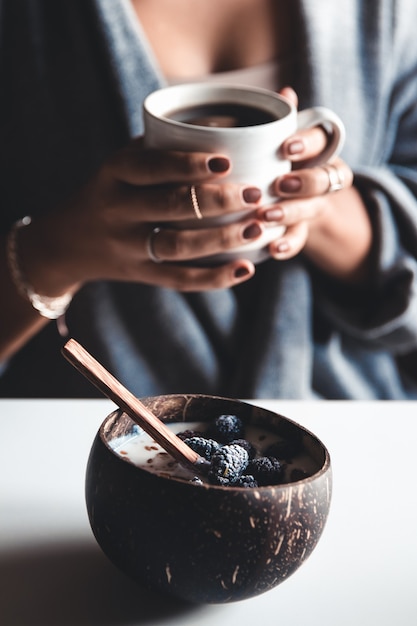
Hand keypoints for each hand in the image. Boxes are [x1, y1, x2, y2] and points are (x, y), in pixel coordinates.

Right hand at [20, 137, 265, 294]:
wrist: (68, 241)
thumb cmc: (112, 190)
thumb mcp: (124, 161)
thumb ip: (162, 145)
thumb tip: (228, 122)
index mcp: (115, 172)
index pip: (151, 166)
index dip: (188, 164)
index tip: (226, 160)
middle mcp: (118, 209)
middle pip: (170, 206)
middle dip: (216, 200)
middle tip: (255, 194)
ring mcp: (129, 246)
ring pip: (178, 246)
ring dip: (221, 239)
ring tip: (257, 229)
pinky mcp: (141, 274)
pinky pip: (180, 279)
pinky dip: (214, 278)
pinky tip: (245, 269)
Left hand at [259, 88, 371, 281]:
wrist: (290, 198)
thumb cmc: (277, 159)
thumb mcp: (276, 139)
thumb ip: (279, 120)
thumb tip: (285, 92)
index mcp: (318, 148)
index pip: (322, 140)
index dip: (307, 143)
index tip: (287, 147)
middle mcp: (323, 175)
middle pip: (324, 179)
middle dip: (304, 182)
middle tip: (280, 185)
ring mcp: (314, 205)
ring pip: (312, 209)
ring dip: (290, 213)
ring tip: (265, 216)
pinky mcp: (302, 230)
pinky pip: (300, 239)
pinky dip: (287, 245)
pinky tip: (272, 249)